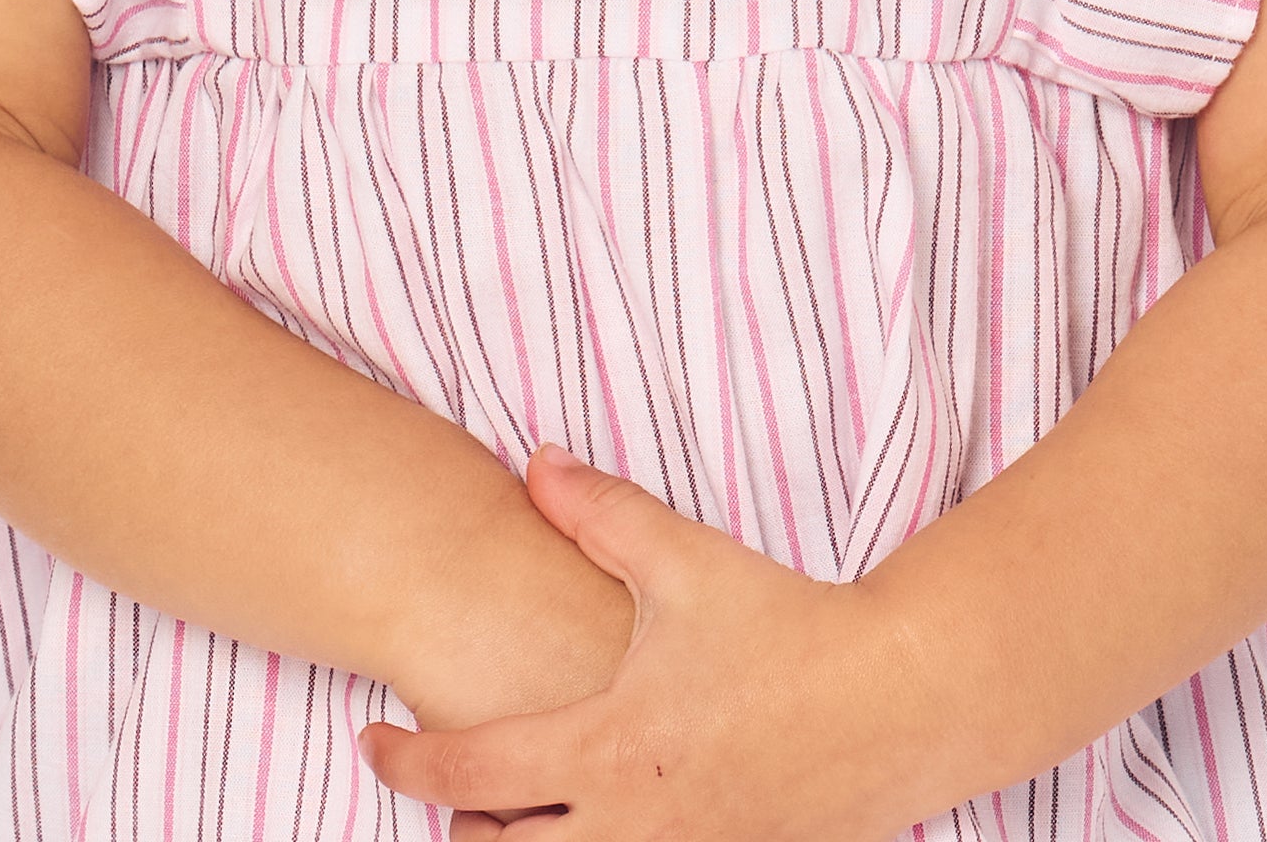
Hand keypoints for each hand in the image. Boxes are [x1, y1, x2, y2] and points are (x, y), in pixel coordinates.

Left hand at [358, 445, 940, 841]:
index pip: (466, 772)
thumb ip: (600, 513)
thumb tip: (533, 461)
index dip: (402, 760)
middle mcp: (631, 826)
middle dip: (458, 822)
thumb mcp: (685, 560)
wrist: (894, 701)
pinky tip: (599, 821)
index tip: (372, 738)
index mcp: (607, 748)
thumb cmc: (786, 626)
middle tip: (451, 779)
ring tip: (515, 808)